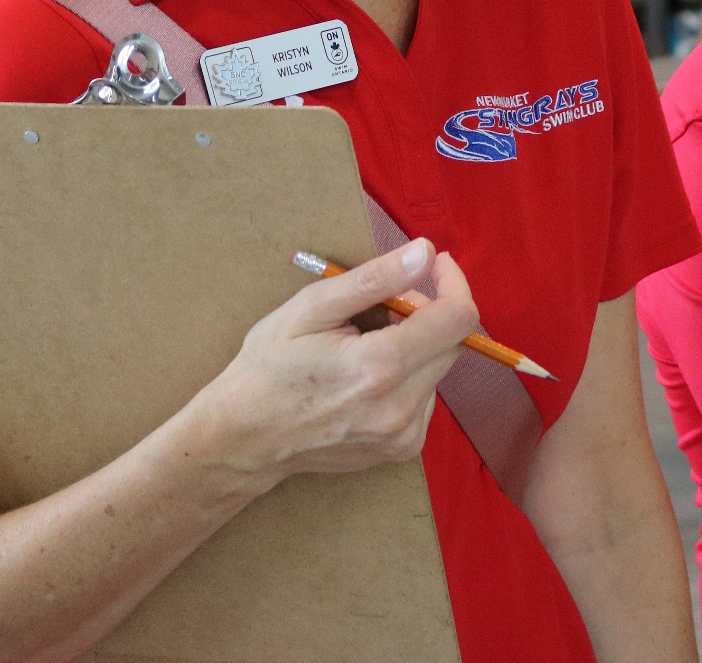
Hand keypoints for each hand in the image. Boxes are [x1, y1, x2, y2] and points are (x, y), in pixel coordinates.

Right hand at [199, 237, 477, 482]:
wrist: (243, 439)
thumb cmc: (268, 367)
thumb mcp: (310, 308)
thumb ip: (375, 279)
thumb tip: (425, 253)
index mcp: (380, 367)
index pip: (457, 318)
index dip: (452, 283)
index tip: (434, 264)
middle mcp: (400, 406)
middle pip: (451, 342)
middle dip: (425, 313)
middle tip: (379, 307)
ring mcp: (403, 434)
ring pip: (438, 369)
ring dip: (415, 347)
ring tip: (362, 348)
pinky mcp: (402, 449)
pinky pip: (426, 396)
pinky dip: (407, 378)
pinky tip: (366, 380)